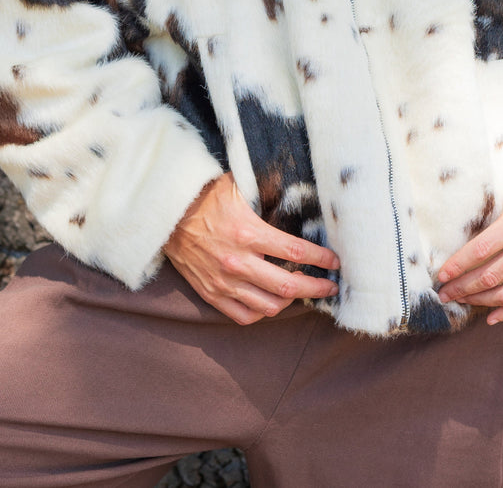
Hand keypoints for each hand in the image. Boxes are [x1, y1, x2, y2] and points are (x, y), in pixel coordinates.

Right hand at [164, 172, 340, 324]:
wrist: (168, 214)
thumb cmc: (206, 196)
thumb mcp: (239, 186)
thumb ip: (267, 190)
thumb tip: (296, 189)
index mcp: (248, 233)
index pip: (295, 253)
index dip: (320, 259)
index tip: (335, 262)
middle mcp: (238, 262)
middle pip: (288, 286)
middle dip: (316, 287)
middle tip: (330, 286)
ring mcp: (224, 281)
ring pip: (269, 306)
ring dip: (291, 302)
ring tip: (303, 293)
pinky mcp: (211, 293)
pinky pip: (243, 315)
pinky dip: (262, 313)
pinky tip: (272, 302)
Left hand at [436, 175, 502, 325]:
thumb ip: (483, 201)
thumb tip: (447, 212)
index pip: (482, 249)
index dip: (458, 265)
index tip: (441, 275)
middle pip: (492, 275)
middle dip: (463, 287)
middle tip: (444, 292)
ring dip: (480, 301)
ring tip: (460, 301)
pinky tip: (489, 316)